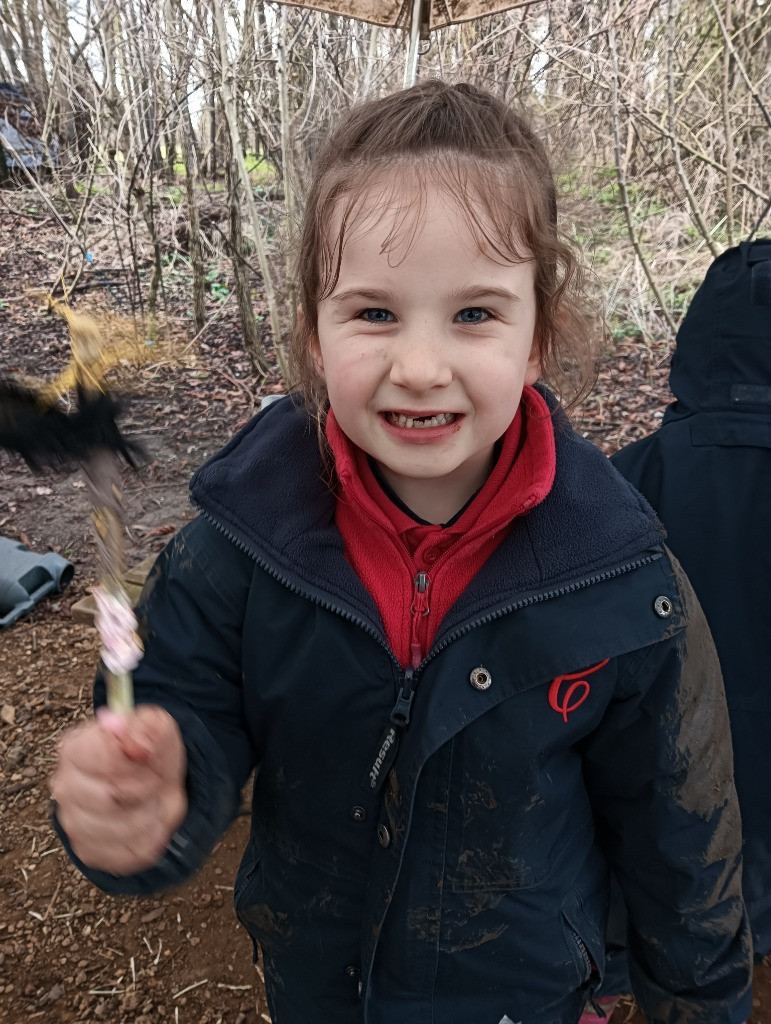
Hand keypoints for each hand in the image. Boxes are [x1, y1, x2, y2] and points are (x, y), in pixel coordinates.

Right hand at [51, 704, 187, 874]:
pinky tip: (151, 822)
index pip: (94, 755)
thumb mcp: (157, 728)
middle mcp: (66, 787)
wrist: (158, 788)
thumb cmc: (151, 755)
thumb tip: (132, 738)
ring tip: (154, 802)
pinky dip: (150, 837)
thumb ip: (148, 726)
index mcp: (75, 749)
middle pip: (105, 797)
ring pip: (117, 828)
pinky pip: (127, 852)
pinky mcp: (90, 851)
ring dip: (149, 815)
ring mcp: (73, 823)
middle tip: (156, 782)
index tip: (148, 758)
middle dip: (143, 789)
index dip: (130, 760)